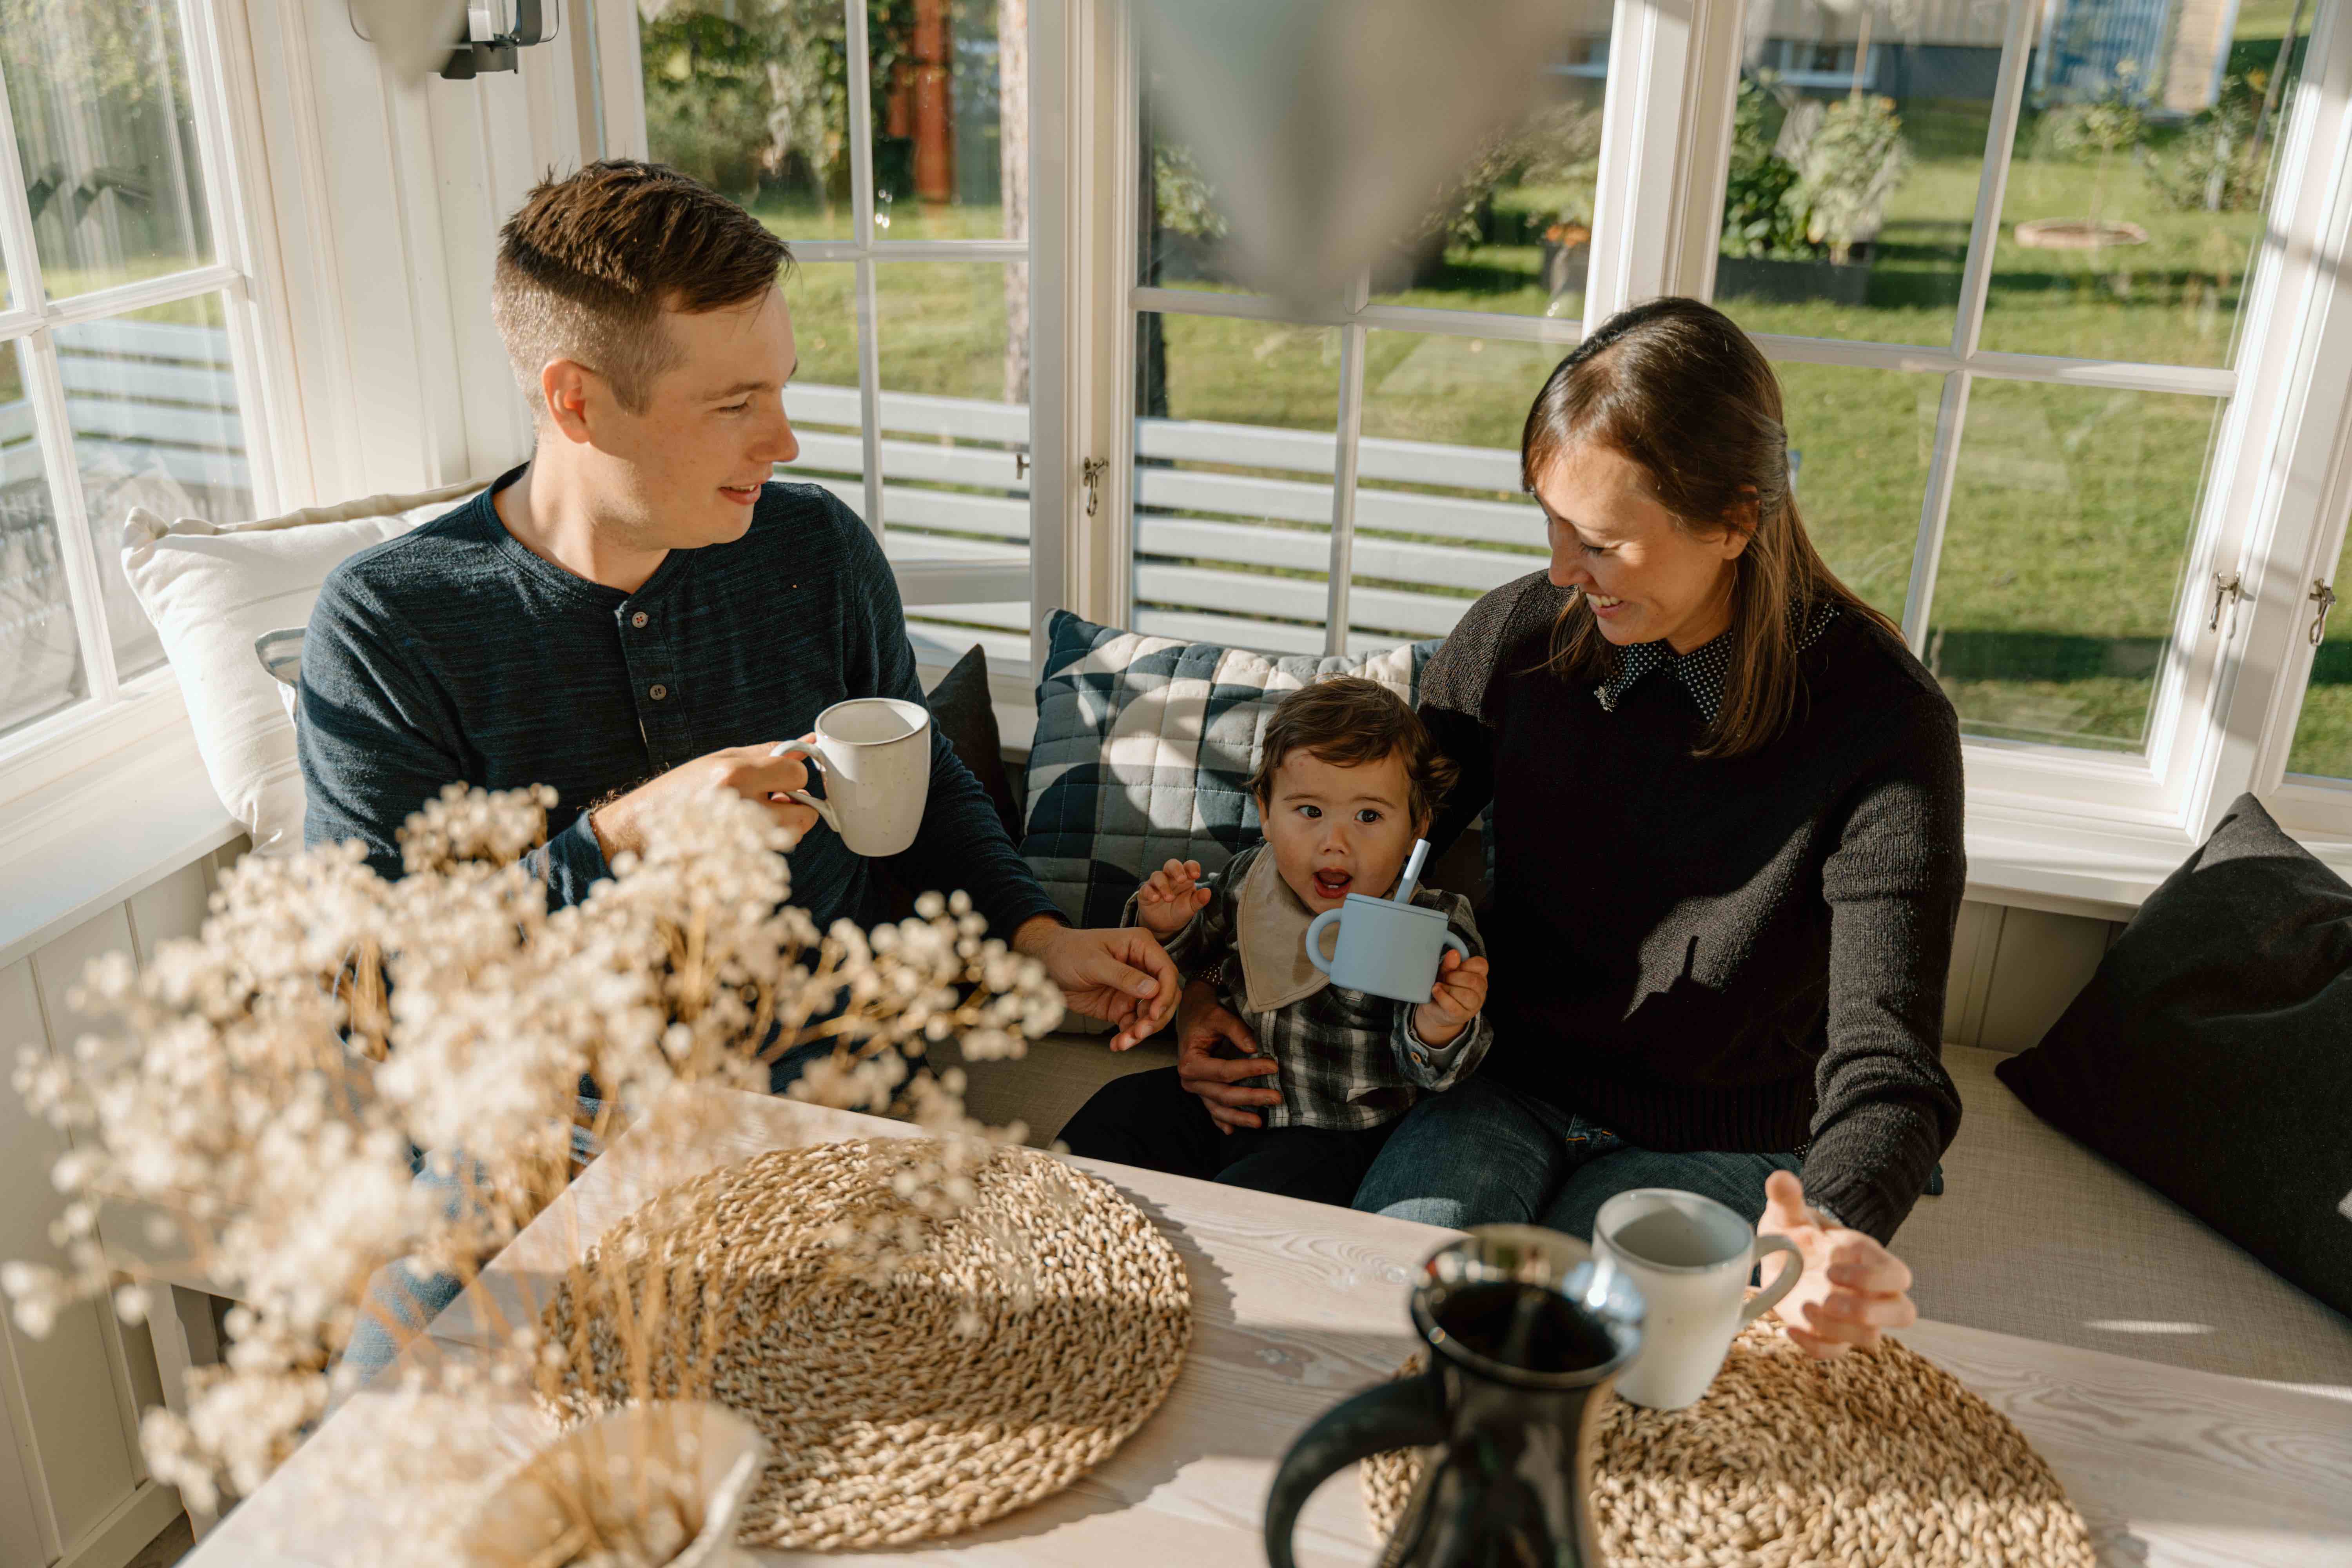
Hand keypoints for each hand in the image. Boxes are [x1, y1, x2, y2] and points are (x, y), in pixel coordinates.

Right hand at [590, 740, 819, 858]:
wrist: (638, 830)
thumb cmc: (679, 789)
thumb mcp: (719, 760)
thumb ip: (767, 753)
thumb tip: (808, 743)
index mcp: (733, 776)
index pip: (796, 776)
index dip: (795, 777)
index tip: (782, 779)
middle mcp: (739, 809)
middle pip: (803, 814)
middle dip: (797, 807)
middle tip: (776, 800)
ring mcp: (739, 842)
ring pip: (792, 837)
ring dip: (786, 826)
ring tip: (758, 816)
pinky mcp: (737, 864)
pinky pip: (774, 854)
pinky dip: (769, 843)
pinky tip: (747, 833)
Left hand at [1012, 917, 1181, 1050]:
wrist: (1045, 966)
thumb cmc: (1067, 952)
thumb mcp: (1093, 961)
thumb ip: (1124, 975)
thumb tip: (1153, 990)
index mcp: (1140, 947)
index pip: (1166, 971)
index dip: (1165, 993)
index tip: (1154, 1013)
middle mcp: (1141, 968)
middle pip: (1164, 996)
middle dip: (1155, 1018)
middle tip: (1140, 1031)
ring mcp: (1132, 989)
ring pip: (1150, 1015)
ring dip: (1141, 1031)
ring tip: (1125, 1041)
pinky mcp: (1121, 1007)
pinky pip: (1133, 1024)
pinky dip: (1128, 1036)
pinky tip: (1117, 1044)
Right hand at [1134, 858, 1210, 937]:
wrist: (1164, 925)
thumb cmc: (1179, 911)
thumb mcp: (1190, 907)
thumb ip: (1198, 900)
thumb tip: (1208, 892)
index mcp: (1184, 878)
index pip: (1188, 866)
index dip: (1192, 867)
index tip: (1196, 875)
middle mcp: (1170, 877)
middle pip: (1171, 864)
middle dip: (1176, 869)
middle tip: (1181, 880)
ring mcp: (1156, 884)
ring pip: (1157, 876)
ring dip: (1164, 886)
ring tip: (1169, 898)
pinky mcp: (1145, 892)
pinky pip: (1145, 888)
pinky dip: (1150, 892)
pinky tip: (1155, 899)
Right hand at [1173, 982, 1279, 1133]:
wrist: (1190, 1016)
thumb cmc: (1205, 1016)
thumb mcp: (1219, 1017)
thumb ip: (1236, 1030)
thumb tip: (1254, 1048)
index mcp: (1190, 1062)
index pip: (1224, 1071)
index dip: (1250, 1070)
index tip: (1273, 1067)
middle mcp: (1190, 1081)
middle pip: (1223, 1094)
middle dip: (1251, 1097)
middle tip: (1276, 1097)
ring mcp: (1196, 1090)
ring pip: (1218, 1109)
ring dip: (1239, 1117)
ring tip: (1260, 1123)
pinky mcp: (1202, 1093)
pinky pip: (1213, 1111)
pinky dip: (1222, 1121)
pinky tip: (1232, 1131)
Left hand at [1411, 950, 1488, 1047]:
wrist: (1436, 1009)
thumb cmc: (1445, 987)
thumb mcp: (1445, 972)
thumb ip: (1449, 964)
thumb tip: (1454, 953)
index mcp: (1479, 976)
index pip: (1481, 965)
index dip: (1466, 964)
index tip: (1456, 967)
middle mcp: (1480, 991)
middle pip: (1473, 981)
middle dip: (1454, 977)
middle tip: (1443, 978)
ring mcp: (1473, 1005)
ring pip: (1466, 995)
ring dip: (1448, 988)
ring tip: (1439, 987)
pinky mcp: (1461, 1016)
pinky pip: (1454, 1006)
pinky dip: (1442, 997)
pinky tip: (1435, 990)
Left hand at [1756, 1170, 1917, 1358]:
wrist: (1779, 1256)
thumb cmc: (1794, 1232)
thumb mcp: (1788, 1214)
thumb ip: (1788, 1198)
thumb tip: (1779, 1178)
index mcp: (1868, 1258)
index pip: (1898, 1275)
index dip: (1873, 1278)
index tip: (1832, 1269)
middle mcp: (1869, 1290)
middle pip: (1903, 1313)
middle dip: (1870, 1312)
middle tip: (1828, 1299)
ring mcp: (1851, 1316)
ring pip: (1872, 1338)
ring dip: (1839, 1330)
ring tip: (1804, 1308)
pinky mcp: (1830, 1333)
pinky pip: (1836, 1352)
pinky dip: (1816, 1347)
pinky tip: (1790, 1328)